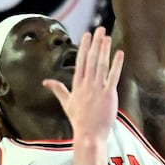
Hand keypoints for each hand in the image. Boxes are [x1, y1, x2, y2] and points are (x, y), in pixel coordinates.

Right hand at [42, 27, 122, 144]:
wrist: (89, 135)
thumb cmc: (78, 120)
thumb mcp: (66, 103)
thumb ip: (57, 90)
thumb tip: (45, 82)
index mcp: (77, 85)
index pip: (80, 61)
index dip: (84, 46)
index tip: (86, 34)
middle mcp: (87, 84)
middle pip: (91, 59)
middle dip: (95, 43)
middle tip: (98, 29)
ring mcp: (98, 89)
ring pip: (101, 65)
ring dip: (104, 49)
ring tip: (106, 36)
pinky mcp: (108, 95)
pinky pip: (113, 76)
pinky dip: (116, 64)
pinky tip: (119, 53)